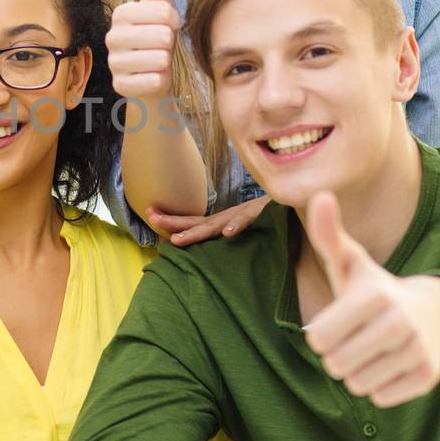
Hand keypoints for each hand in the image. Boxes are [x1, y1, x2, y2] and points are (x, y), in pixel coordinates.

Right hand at [106, 0, 181, 100]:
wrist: (151, 74)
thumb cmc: (156, 35)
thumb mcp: (159, 3)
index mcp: (120, 13)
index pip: (163, 13)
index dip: (173, 21)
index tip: (167, 25)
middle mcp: (111, 37)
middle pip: (162, 37)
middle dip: (170, 44)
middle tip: (161, 46)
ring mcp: (113, 64)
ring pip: (160, 60)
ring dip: (166, 63)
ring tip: (157, 60)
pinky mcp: (119, 87)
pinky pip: (154, 81)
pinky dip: (161, 81)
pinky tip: (153, 77)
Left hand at [147, 196, 269, 245]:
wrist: (290, 198)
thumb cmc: (264, 215)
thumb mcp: (240, 224)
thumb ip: (225, 232)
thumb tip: (209, 242)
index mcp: (220, 221)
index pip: (192, 222)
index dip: (171, 221)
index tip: (148, 215)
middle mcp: (226, 217)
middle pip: (196, 222)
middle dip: (173, 223)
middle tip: (151, 220)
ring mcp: (241, 215)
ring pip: (216, 224)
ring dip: (197, 232)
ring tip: (179, 241)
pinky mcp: (259, 214)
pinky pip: (248, 220)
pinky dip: (238, 226)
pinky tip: (228, 234)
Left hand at [302, 192, 439, 406]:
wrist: (434, 313)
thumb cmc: (376, 290)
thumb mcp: (351, 263)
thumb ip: (328, 235)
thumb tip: (319, 194)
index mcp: (374, 295)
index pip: (318, 338)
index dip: (321, 334)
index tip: (337, 322)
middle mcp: (400, 322)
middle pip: (336, 365)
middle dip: (338, 356)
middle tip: (356, 339)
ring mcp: (418, 350)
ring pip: (358, 384)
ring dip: (358, 372)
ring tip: (373, 350)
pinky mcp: (430, 376)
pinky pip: (381, 398)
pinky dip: (380, 387)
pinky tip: (391, 364)